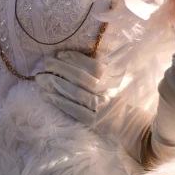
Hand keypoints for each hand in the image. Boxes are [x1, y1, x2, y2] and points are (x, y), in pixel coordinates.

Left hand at [35, 51, 149, 162]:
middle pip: (79, 79)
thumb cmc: (125, 94)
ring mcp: (98, 109)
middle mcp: (106, 93)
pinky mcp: (91, 122)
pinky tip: (47, 96)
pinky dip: (58, 102)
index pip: (92, 66)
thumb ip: (109, 63)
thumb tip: (86, 50)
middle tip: (46, 63)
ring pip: (73, 94)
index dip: (74, 58)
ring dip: (54, 85)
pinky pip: (71, 110)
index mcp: (114, 79)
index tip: (60, 53)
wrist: (133, 124)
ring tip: (40, 79)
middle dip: (60, 69)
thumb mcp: (123, 75)